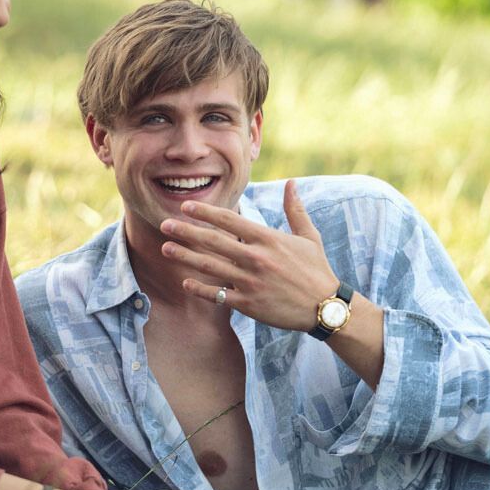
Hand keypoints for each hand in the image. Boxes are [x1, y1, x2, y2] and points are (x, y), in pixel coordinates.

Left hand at [160, 180, 337, 331]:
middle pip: (213, 241)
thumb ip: (295, 209)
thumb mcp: (308, 236)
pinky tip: (185, 282)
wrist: (324, 307)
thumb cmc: (316, 269)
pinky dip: (201, 289)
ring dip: (185, 257)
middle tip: (164, 224)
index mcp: (268, 239)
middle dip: (186, 232)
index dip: (205, 211)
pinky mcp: (249, 304)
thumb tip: (292, 182)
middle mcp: (256, 258)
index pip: (230, 220)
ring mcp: (251, 282)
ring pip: (210, 267)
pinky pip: (218, 295)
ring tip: (165, 249)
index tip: (186, 206)